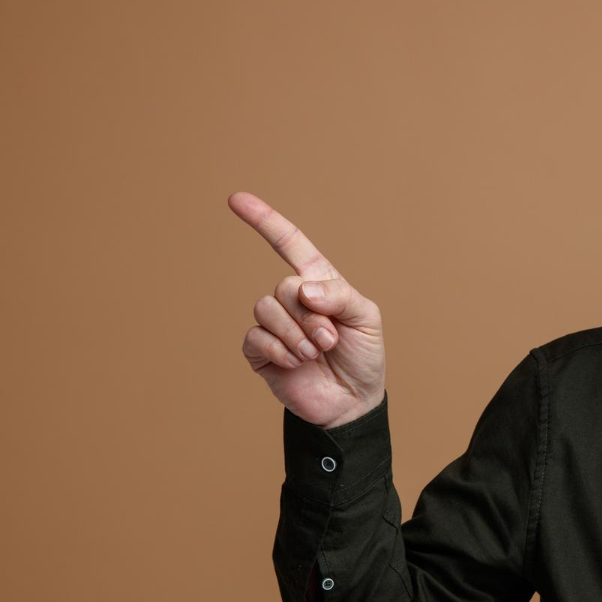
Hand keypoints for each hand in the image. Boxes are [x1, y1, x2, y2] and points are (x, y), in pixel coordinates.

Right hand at [229, 191, 385, 426]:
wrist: (353, 402)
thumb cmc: (363, 356)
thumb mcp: (366, 319)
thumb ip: (338, 294)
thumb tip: (301, 288)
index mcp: (318, 282)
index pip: (289, 243)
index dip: (264, 220)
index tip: (236, 199)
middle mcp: (293, 300)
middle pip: (283, 286)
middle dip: (309, 316)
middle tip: (329, 340)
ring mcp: (274, 325)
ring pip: (265, 308)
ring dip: (296, 334)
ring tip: (316, 353)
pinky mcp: (261, 352)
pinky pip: (255, 337)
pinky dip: (280, 350)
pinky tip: (297, 363)